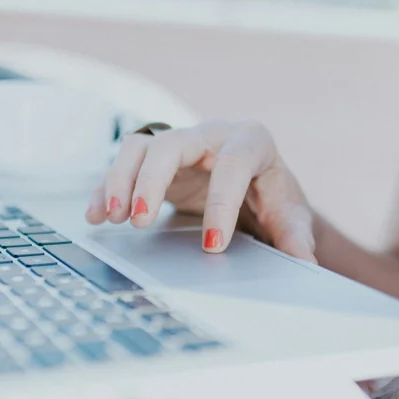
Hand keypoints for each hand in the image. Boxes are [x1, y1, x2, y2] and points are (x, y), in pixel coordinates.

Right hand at [85, 119, 316, 259]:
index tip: (212, 245)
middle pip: (171, 145)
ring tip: (110, 219)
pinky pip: (123, 165)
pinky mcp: (155, 161)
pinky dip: (105, 188)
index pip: (231, 166)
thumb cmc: (270, 196)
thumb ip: (294, 236)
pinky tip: (94, 216)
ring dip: (119, 181)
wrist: (253, 185)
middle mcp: (210, 135)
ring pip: (139, 148)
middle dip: (150, 181)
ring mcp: (178, 145)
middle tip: (138, 222)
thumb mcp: (288, 214)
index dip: (220, 204)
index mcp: (250, 141)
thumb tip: (304, 262)